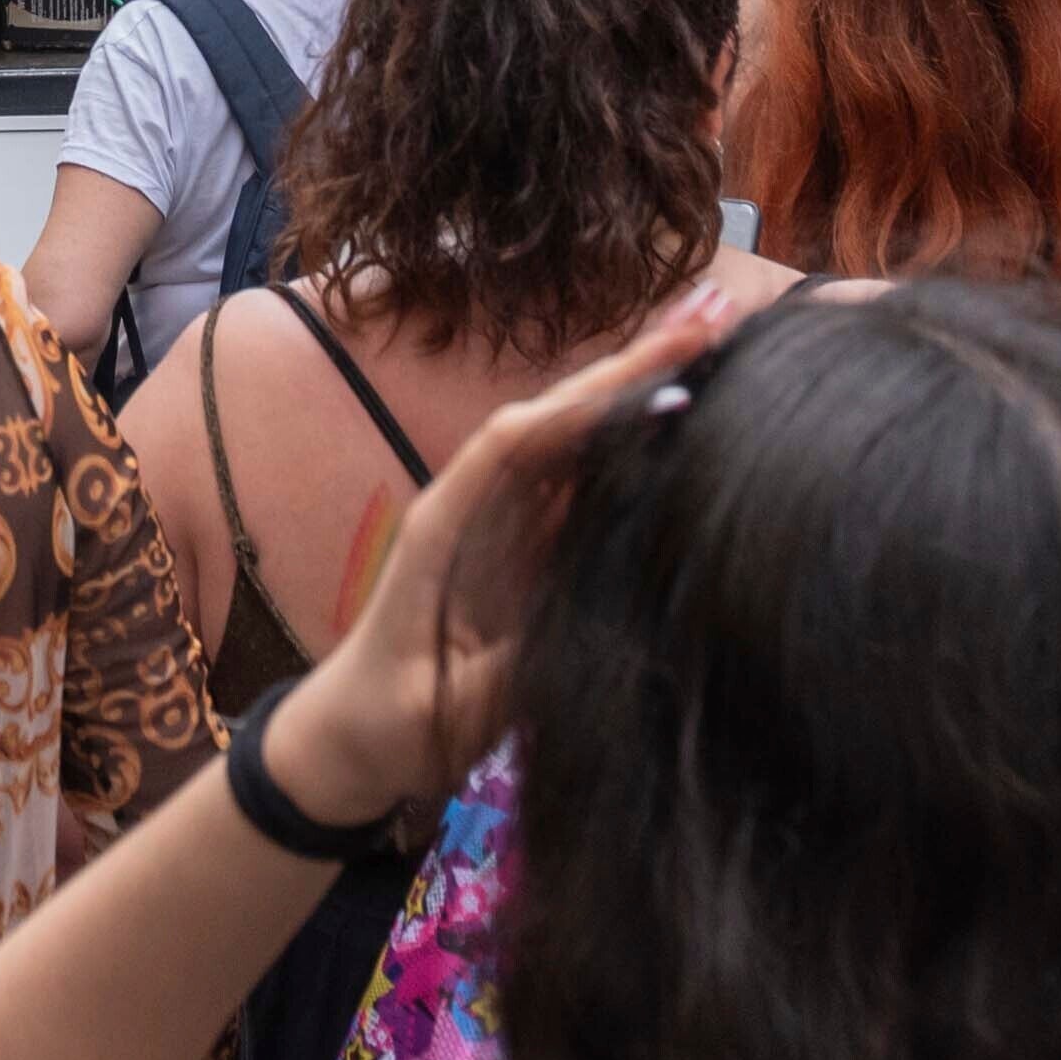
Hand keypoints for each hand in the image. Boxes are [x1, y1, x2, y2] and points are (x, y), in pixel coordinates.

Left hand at [271, 287, 744, 830]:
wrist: (350, 744)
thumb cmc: (387, 724)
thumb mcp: (449, 707)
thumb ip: (508, 673)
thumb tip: (579, 639)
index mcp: (448, 521)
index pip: (520, 441)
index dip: (587, 405)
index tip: (660, 377)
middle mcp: (479, 505)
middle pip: (560, 419)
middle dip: (630, 368)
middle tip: (710, 315)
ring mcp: (506, 525)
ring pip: (579, 441)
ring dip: (638, 391)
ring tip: (710, 341)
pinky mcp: (528, 553)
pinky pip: (583, 488)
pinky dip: (631, 448)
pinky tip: (682, 419)